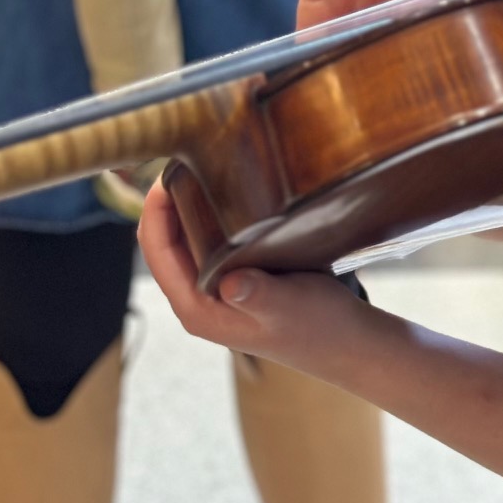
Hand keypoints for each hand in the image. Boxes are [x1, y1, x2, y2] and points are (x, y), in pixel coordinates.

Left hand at [137, 181, 365, 370]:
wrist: (347, 343)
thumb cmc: (319, 327)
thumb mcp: (289, 307)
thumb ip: (259, 295)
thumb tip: (229, 282)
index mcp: (197, 310)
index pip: (156, 253)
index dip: (155, 212)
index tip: (167, 174)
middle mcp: (197, 300)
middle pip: (162, 243)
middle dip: (165, 202)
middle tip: (183, 160)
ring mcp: (213, 291)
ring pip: (182, 240)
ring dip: (184, 206)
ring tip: (198, 168)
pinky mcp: (231, 279)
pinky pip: (205, 241)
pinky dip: (206, 214)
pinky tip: (224, 191)